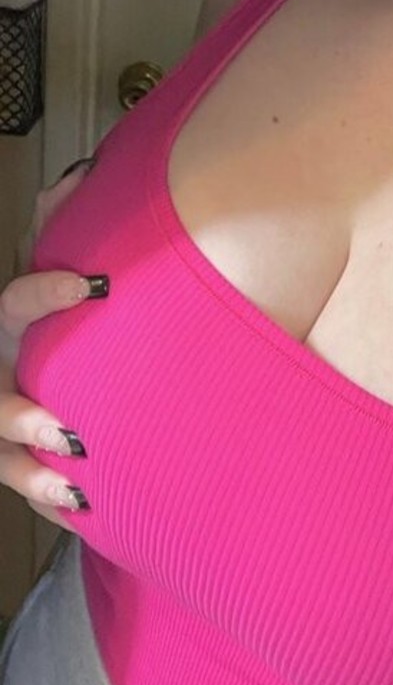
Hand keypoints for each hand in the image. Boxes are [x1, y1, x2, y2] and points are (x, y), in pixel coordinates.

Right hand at [0, 160, 97, 528]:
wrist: (46, 364)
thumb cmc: (56, 315)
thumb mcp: (57, 269)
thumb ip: (63, 218)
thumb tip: (86, 175)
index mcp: (9, 326)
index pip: (14, 304)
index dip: (45, 294)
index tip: (91, 285)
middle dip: (20, 418)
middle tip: (68, 431)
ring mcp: (2, 421)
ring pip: (2, 456)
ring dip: (33, 474)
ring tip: (75, 483)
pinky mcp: (17, 458)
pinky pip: (26, 488)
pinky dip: (50, 501)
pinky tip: (82, 509)